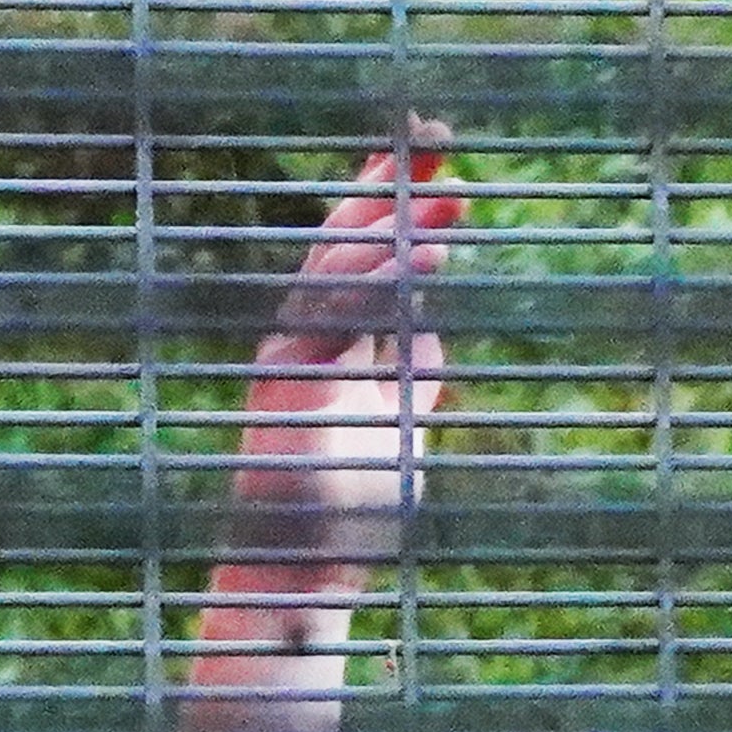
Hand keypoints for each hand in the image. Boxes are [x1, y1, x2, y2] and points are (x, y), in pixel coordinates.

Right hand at [215, 128, 458, 585]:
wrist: (298, 584)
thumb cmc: (345, 518)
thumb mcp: (394, 436)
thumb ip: (406, 383)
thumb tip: (430, 336)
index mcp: (329, 350)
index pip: (357, 262)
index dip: (389, 210)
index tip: (434, 166)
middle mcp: (304, 347)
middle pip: (340, 251)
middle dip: (384, 196)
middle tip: (433, 146)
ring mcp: (292, 370)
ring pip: (331, 280)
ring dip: (388, 235)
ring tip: (440, 204)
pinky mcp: (291, 398)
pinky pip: (334, 327)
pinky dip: (378, 289)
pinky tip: (423, 261)